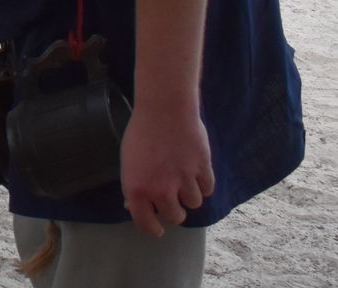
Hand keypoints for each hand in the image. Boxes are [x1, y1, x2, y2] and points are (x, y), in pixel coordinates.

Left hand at [119, 103, 214, 235]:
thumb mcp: (128, 160)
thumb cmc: (142, 131)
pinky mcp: (203, 170)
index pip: (146, 223)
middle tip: (171, 197)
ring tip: (183, 177)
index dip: (153, 228)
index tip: (158, 229)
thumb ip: (133, 184)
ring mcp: (184, 181)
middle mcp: (161, 191)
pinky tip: (196, 172)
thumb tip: (133, 205)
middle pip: (175, 217)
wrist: (164, 108)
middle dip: (173, 209)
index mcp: (137, 189)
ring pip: (194, 203)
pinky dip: (204, 183)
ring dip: (189, 194)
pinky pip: (208, 189)